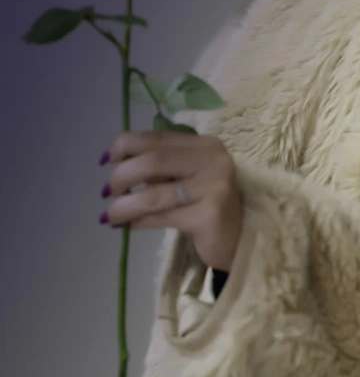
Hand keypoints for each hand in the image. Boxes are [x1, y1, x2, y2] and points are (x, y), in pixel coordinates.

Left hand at [99, 131, 242, 271]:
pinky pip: (163, 216)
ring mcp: (214, 186)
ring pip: (154, 193)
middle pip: (154, 161)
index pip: (157, 137)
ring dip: (124, 205)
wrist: (238, 239)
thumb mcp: (186, 176)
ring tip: (109, 216)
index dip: (125, 146)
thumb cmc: (206, 204)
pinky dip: (140, 221)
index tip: (105, 161)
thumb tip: (116, 165)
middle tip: (107, 192)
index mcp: (205, 144)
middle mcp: (213, 159)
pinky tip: (129, 225)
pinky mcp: (209, 215)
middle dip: (122, 176)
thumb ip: (161, 167)